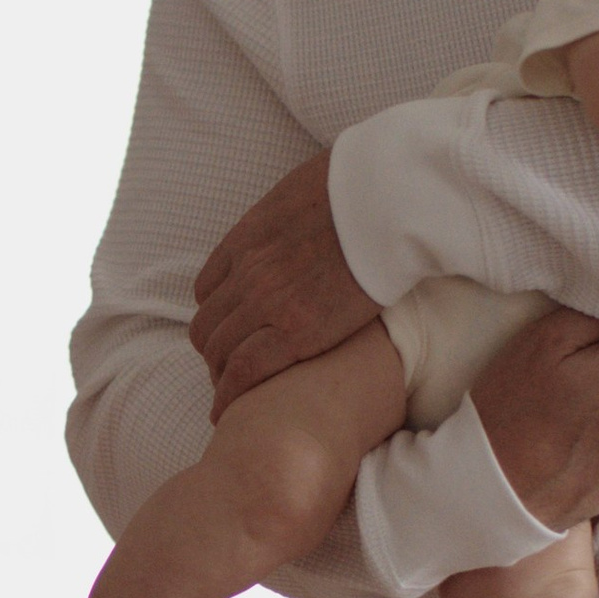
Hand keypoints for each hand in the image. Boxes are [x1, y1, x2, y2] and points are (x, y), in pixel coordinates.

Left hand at [190, 155, 380, 412]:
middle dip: (214, 351)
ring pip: (219, 351)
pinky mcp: (297, 331)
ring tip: (233, 396)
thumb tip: (308, 212)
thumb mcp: (306, 189)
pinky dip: (231, 393)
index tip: (230, 331)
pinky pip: (246, 371)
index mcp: (248, 238)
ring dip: (221, 375)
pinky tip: (230, 410)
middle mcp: (247, 271)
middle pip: (208, 324)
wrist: (390, 198)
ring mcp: (267, 302)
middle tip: (229, 372)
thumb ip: (293, 214)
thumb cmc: (364, 187)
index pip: (210, 288)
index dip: (217, 315)